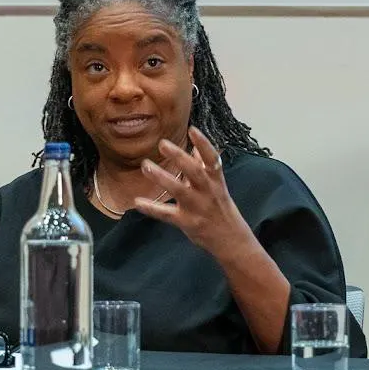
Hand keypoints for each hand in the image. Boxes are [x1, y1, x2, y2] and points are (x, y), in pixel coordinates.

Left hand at [133, 128, 250, 258]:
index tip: (192, 130)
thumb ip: (205, 167)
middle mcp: (208, 192)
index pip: (212, 159)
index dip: (203, 144)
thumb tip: (196, 148)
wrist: (231, 239)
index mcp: (216, 180)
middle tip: (162, 143)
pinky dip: (152, 208)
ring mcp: (197, 208)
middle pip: (195, 172)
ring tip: (146, 166)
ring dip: (162, 177)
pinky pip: (167, 214)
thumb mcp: (217, 186)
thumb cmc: (221, 208)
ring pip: (179, 191)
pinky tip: (138, 202)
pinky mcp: (187, 222)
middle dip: (180, 157)